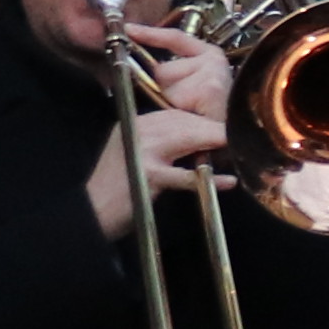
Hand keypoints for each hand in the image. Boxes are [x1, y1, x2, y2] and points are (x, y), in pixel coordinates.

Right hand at [82, 26, 231, 240]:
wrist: (89, 214)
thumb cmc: (117, 190)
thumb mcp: (135, 156)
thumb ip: (162, 146)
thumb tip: (200, 144)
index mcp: (134, 124)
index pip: (177, 115)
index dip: (204, 122)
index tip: (226, 130)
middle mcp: (137, 130)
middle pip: (184, 121)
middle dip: (214, 130)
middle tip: (239, 139)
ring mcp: (141, 151)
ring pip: (186, 138)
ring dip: (214, 143)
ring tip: (237, 150)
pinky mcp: (147, 175)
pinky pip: (184, 175)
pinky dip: (208, 178)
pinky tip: (228, 181)